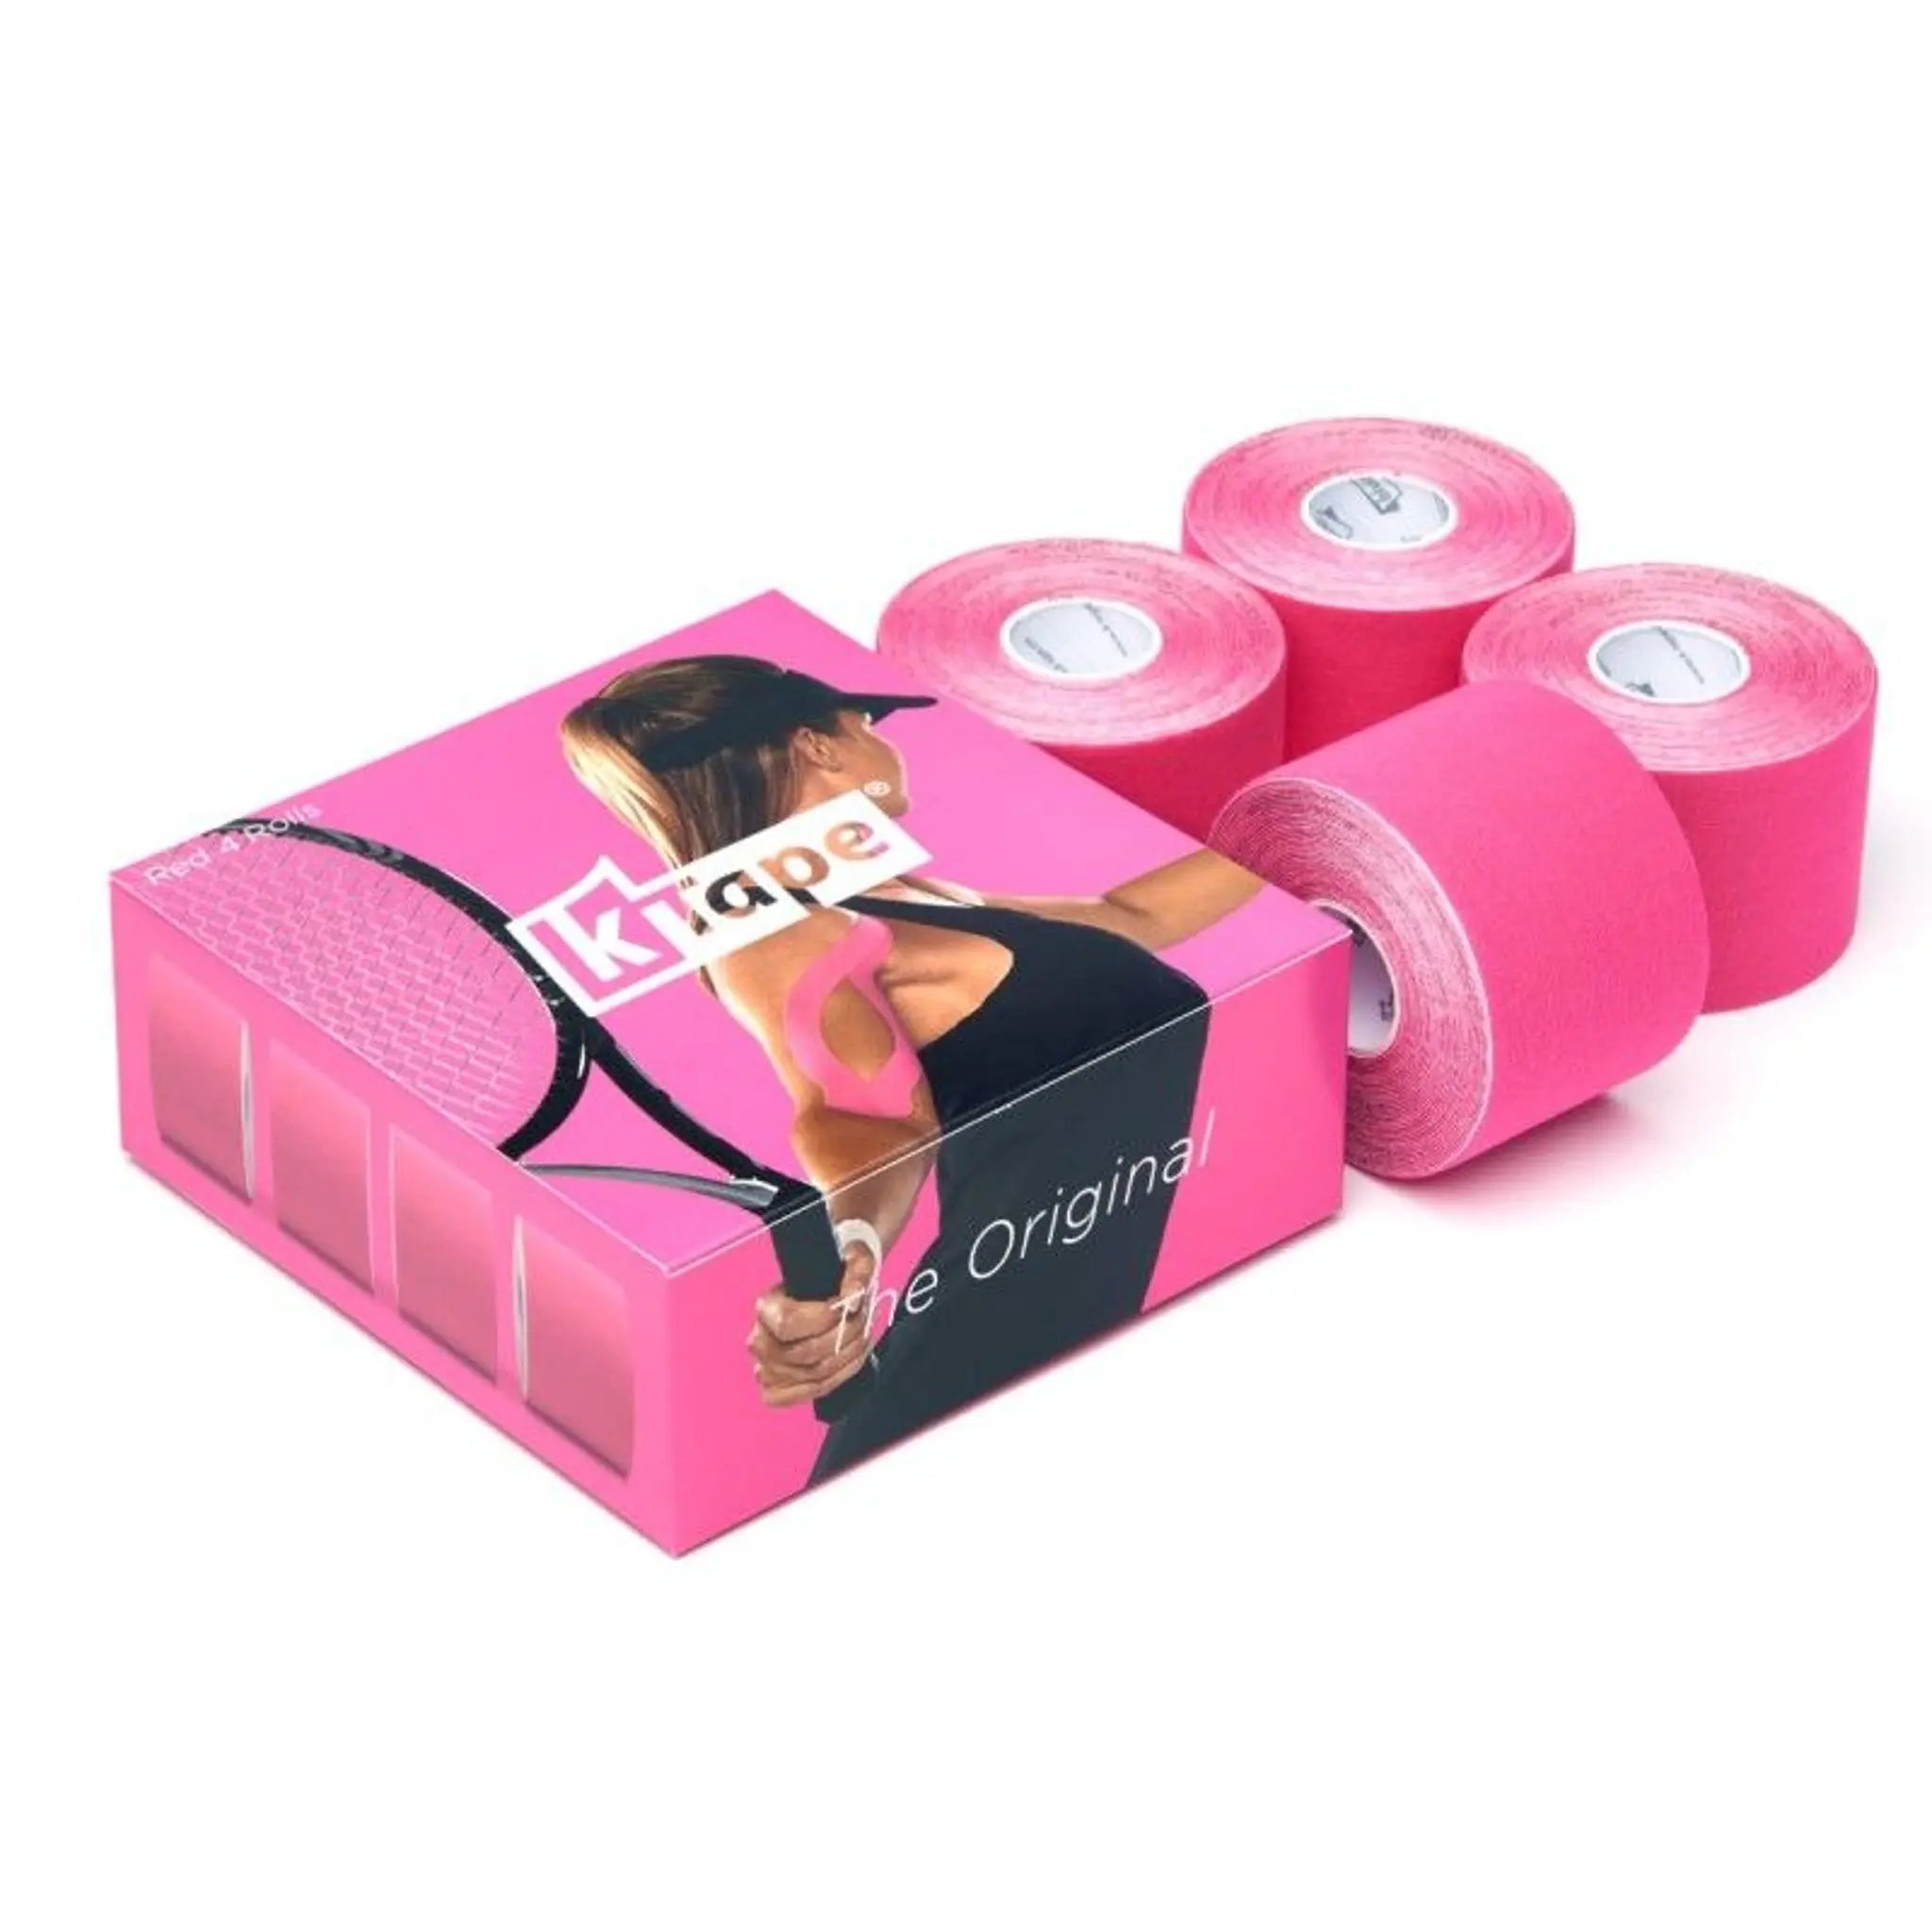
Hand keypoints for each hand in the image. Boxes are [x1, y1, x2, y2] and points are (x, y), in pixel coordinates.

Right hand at [747, 1244, 876, 1407]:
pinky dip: (835, 1381)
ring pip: (812, 1376)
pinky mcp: (777, 1390)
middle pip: (805, 1354)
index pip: (787, 1323)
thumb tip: (853, 1298)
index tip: (846, 1307)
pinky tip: (849, 1362)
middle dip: (844, 1338)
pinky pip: (805, 1395)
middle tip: (865, 1321)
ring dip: (847, 1358)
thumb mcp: (852, 1260)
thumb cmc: (833, 1279)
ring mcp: (766, 1369)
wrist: (824, 1299)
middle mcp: (759, 1341)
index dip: (822, 1319)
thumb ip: (858, 1272)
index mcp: (766, 1307)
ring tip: (863, 1338)